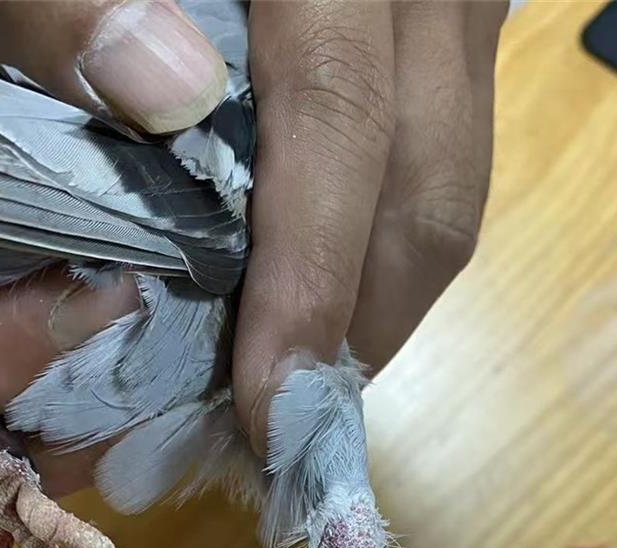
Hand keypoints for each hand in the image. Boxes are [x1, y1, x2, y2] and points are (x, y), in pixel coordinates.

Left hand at [0, 0, 504, 519]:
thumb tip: (163, 101)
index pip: (342, 117)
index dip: (311, 280)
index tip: (268, 410)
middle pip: (429, 188)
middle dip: (361, 334)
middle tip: (285, 437)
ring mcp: (452, 7)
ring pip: (452, 190)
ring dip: (381, 310)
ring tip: (303, 391)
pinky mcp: (448, 33)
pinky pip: (444, 164)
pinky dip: (384, 253)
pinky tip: (324, 303)